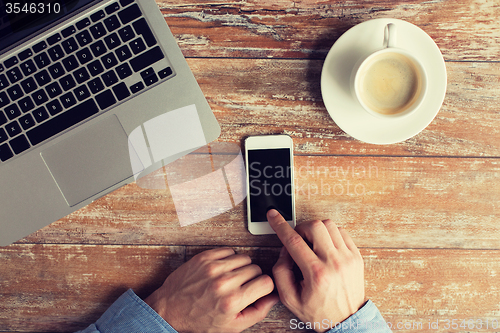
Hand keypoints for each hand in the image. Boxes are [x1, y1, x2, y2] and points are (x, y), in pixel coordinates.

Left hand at [144, 247, 278, 332]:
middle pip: (256, 269)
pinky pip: (229, 250)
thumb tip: (274, 297)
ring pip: (244, 258)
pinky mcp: (205, 257)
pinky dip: (229, 259)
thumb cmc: (200, 319)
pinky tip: (222, 270)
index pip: (266, 282)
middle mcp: (224, 283)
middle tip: (241, 287)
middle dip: (252, 278)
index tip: (257, 290)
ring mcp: (214, 268)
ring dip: (241, 267)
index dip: (264, 287)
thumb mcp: (232, 326)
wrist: (171, 309)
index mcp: (233, 301)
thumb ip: (258, 312)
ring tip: (231, 278)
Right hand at [267, 209, 364, 331]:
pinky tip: (325, 246)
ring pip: (329, 225)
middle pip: (315, 226)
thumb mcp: (290, 299)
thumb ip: (280, 272)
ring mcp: (348, 258)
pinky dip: (330, 234)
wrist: (347, 322)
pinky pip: (342, 232)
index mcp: (316, 274)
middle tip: (298, 240)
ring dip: (316, 229)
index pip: (294, 241)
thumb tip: (284, 250)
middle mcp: (334, 262)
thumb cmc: (319, 311)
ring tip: (312, 243)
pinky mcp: (356, 256)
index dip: (280, 225)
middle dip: (301, 228)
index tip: (273, 215)